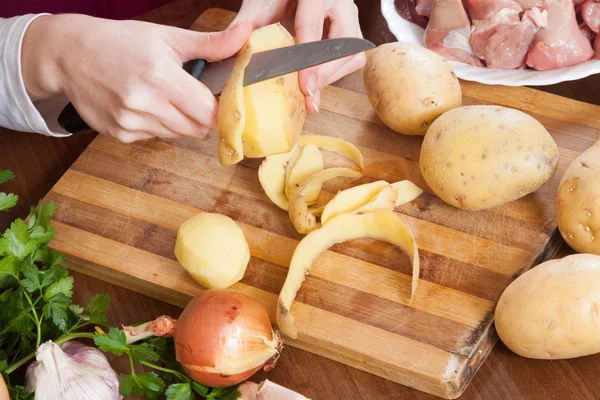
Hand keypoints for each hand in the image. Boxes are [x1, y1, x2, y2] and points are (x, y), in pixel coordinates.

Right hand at [22, 14, 251, 142]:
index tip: (214, 98)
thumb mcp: (167, 37)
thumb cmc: (121, 42)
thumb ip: (211, 44)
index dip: (217, 106)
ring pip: (178, 135)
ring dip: (179, 121)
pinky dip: (156, 126)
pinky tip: (142, 105)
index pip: (208, 112)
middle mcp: (144, 102)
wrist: (70, 55)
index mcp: (161, 75)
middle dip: (200, 116)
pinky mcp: (121, 135)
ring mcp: (131, 121)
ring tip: (162, 97)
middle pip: (197, 129)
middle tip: (188, 96)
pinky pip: (155, 138)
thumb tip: (247, 34)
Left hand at [230, 0, 364, 112]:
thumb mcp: (261, 3)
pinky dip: (333, 73)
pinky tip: (315, 81)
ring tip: (309, 94)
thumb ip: (246, 24)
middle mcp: (340, 2)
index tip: (305, 88)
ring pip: (352, 54)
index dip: (308, 61)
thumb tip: (229, 56)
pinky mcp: (352, 31)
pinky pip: (351, 58)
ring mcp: (350, 16)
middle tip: (309, 99)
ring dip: (330, 77)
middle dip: (324, 75)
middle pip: (343, 46)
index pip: (313, 27)